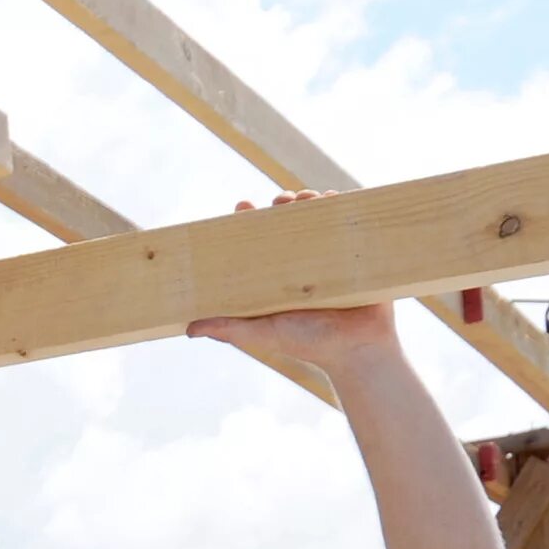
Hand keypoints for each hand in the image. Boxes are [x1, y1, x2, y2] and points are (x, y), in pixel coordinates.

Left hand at [185, 191, 401, 374]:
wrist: (358, 350)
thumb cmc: (310, 344)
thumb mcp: (265, 334)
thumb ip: (231, 330)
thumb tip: (190, 329)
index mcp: (277, 274)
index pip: (258, 239)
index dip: (248, 220)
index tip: (242, 206)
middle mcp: (301, 261)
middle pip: (288, 221)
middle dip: (283, 203)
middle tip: (281, 201)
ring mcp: (328, 255)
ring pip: (317, 217)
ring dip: (310, 200)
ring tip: (306, 198)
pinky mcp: (353, 254)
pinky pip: (347, 223)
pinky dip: (340, 205)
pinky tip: (333, 198)